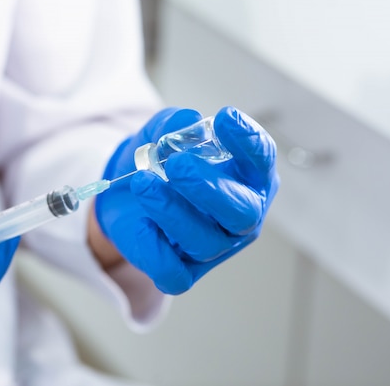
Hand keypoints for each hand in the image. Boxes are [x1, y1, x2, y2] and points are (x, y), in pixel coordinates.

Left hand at [95, 106, 278, 293]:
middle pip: (242, 212)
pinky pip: (174, 272)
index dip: (247, 141)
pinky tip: (141, 223)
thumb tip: (186, 122)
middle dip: (209, 188)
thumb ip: (173, 124)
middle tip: (177, 164)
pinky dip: (154, 248)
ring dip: (171, 210)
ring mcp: (214, 247)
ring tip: (142, 182)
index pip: (261, 160)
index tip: (225, 117)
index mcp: (247, 178)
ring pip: (205, 241)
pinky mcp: (182, 270)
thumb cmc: (160, 162)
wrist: (128, 195)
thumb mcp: (162, 133)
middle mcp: (239, 216)